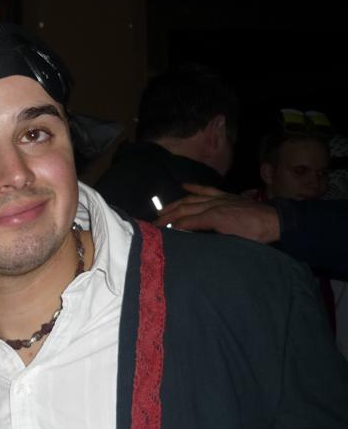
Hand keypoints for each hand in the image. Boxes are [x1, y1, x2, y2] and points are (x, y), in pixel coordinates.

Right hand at [155, 184, 279, 242]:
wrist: (274, 222)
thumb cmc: (255, 236)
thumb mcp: (232, 243)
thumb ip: (209, 240)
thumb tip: (190, 241)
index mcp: (213, 218)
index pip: (185, 222)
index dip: (169, 227)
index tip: (156, 232)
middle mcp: (212, 205)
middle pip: (184, 209)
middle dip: (167, 216)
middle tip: (152, 222)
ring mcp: (218, 198)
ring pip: (191, 199)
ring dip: (175, 204)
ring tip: (162, 209)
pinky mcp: (225, 195)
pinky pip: (206, 189)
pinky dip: (193, 187)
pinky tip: (183, 186)